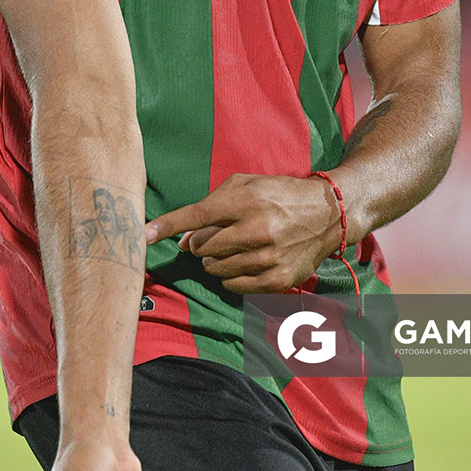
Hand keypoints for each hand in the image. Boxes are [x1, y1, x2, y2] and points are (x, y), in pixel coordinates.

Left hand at [145, 172, 340, 292]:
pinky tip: (243, 261)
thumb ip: (212, 205)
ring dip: (214, 259)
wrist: (326, 215)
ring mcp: (268, 258)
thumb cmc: (279, 194)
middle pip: (203, 247)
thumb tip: (182, 238)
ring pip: (215, 268)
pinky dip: (229, 275)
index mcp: (247, 200)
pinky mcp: (277, 280)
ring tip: (233, 246)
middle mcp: (258, 230)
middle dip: (199, 243)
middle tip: (211, 236)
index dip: (168, 225)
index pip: (198, 215)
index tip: (143, 234)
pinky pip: (233, 285)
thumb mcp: (247, 185)